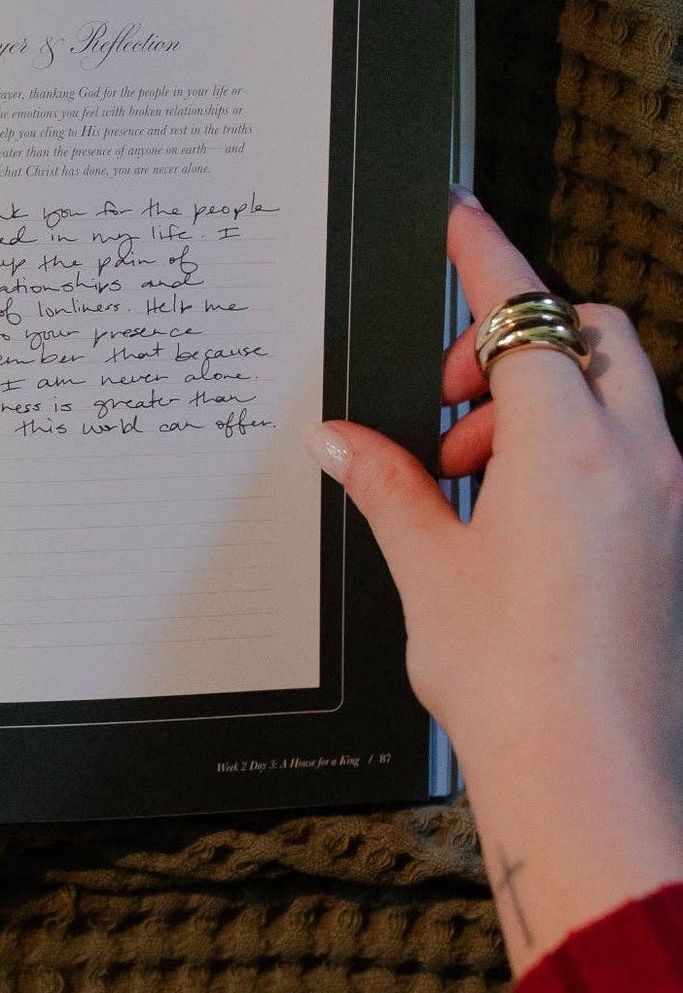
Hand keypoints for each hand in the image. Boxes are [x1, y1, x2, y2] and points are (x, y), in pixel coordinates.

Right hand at [308, 191, 682, 973]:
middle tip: (451, 391)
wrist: (589, 774)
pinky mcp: (670, 538)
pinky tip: (509, 512)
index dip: (487, 256)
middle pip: (594, 337)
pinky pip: (630, 449)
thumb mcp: (428, 567)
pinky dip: (573, 446)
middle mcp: (634, 460)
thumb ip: (386, 485)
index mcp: (567, 449)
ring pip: (618, 392)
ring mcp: (664, 500)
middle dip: (521, 337)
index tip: (461, 218)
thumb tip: (343, 441)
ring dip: (542, 398)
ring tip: (466, 469)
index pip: (525, 314)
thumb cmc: (514, 679)